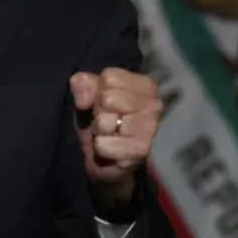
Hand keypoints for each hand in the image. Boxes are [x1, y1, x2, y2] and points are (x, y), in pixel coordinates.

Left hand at [69, 68, 162, 207]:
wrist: (107, 159)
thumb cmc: (100, 121)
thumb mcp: (87, 97)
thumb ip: (84, 85)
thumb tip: (83, 91)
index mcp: (145, 85)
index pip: (110, 78)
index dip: (97, 91)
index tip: (103, 103)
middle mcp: (154, 104)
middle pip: (108, 98)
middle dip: (98, 112)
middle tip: (105, 121)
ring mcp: (150, 127)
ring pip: (105, 121)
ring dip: (99, 131)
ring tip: (109, 134)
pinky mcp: (141, 150)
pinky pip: (104, 144)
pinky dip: (101, 148)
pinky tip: (111, 149)